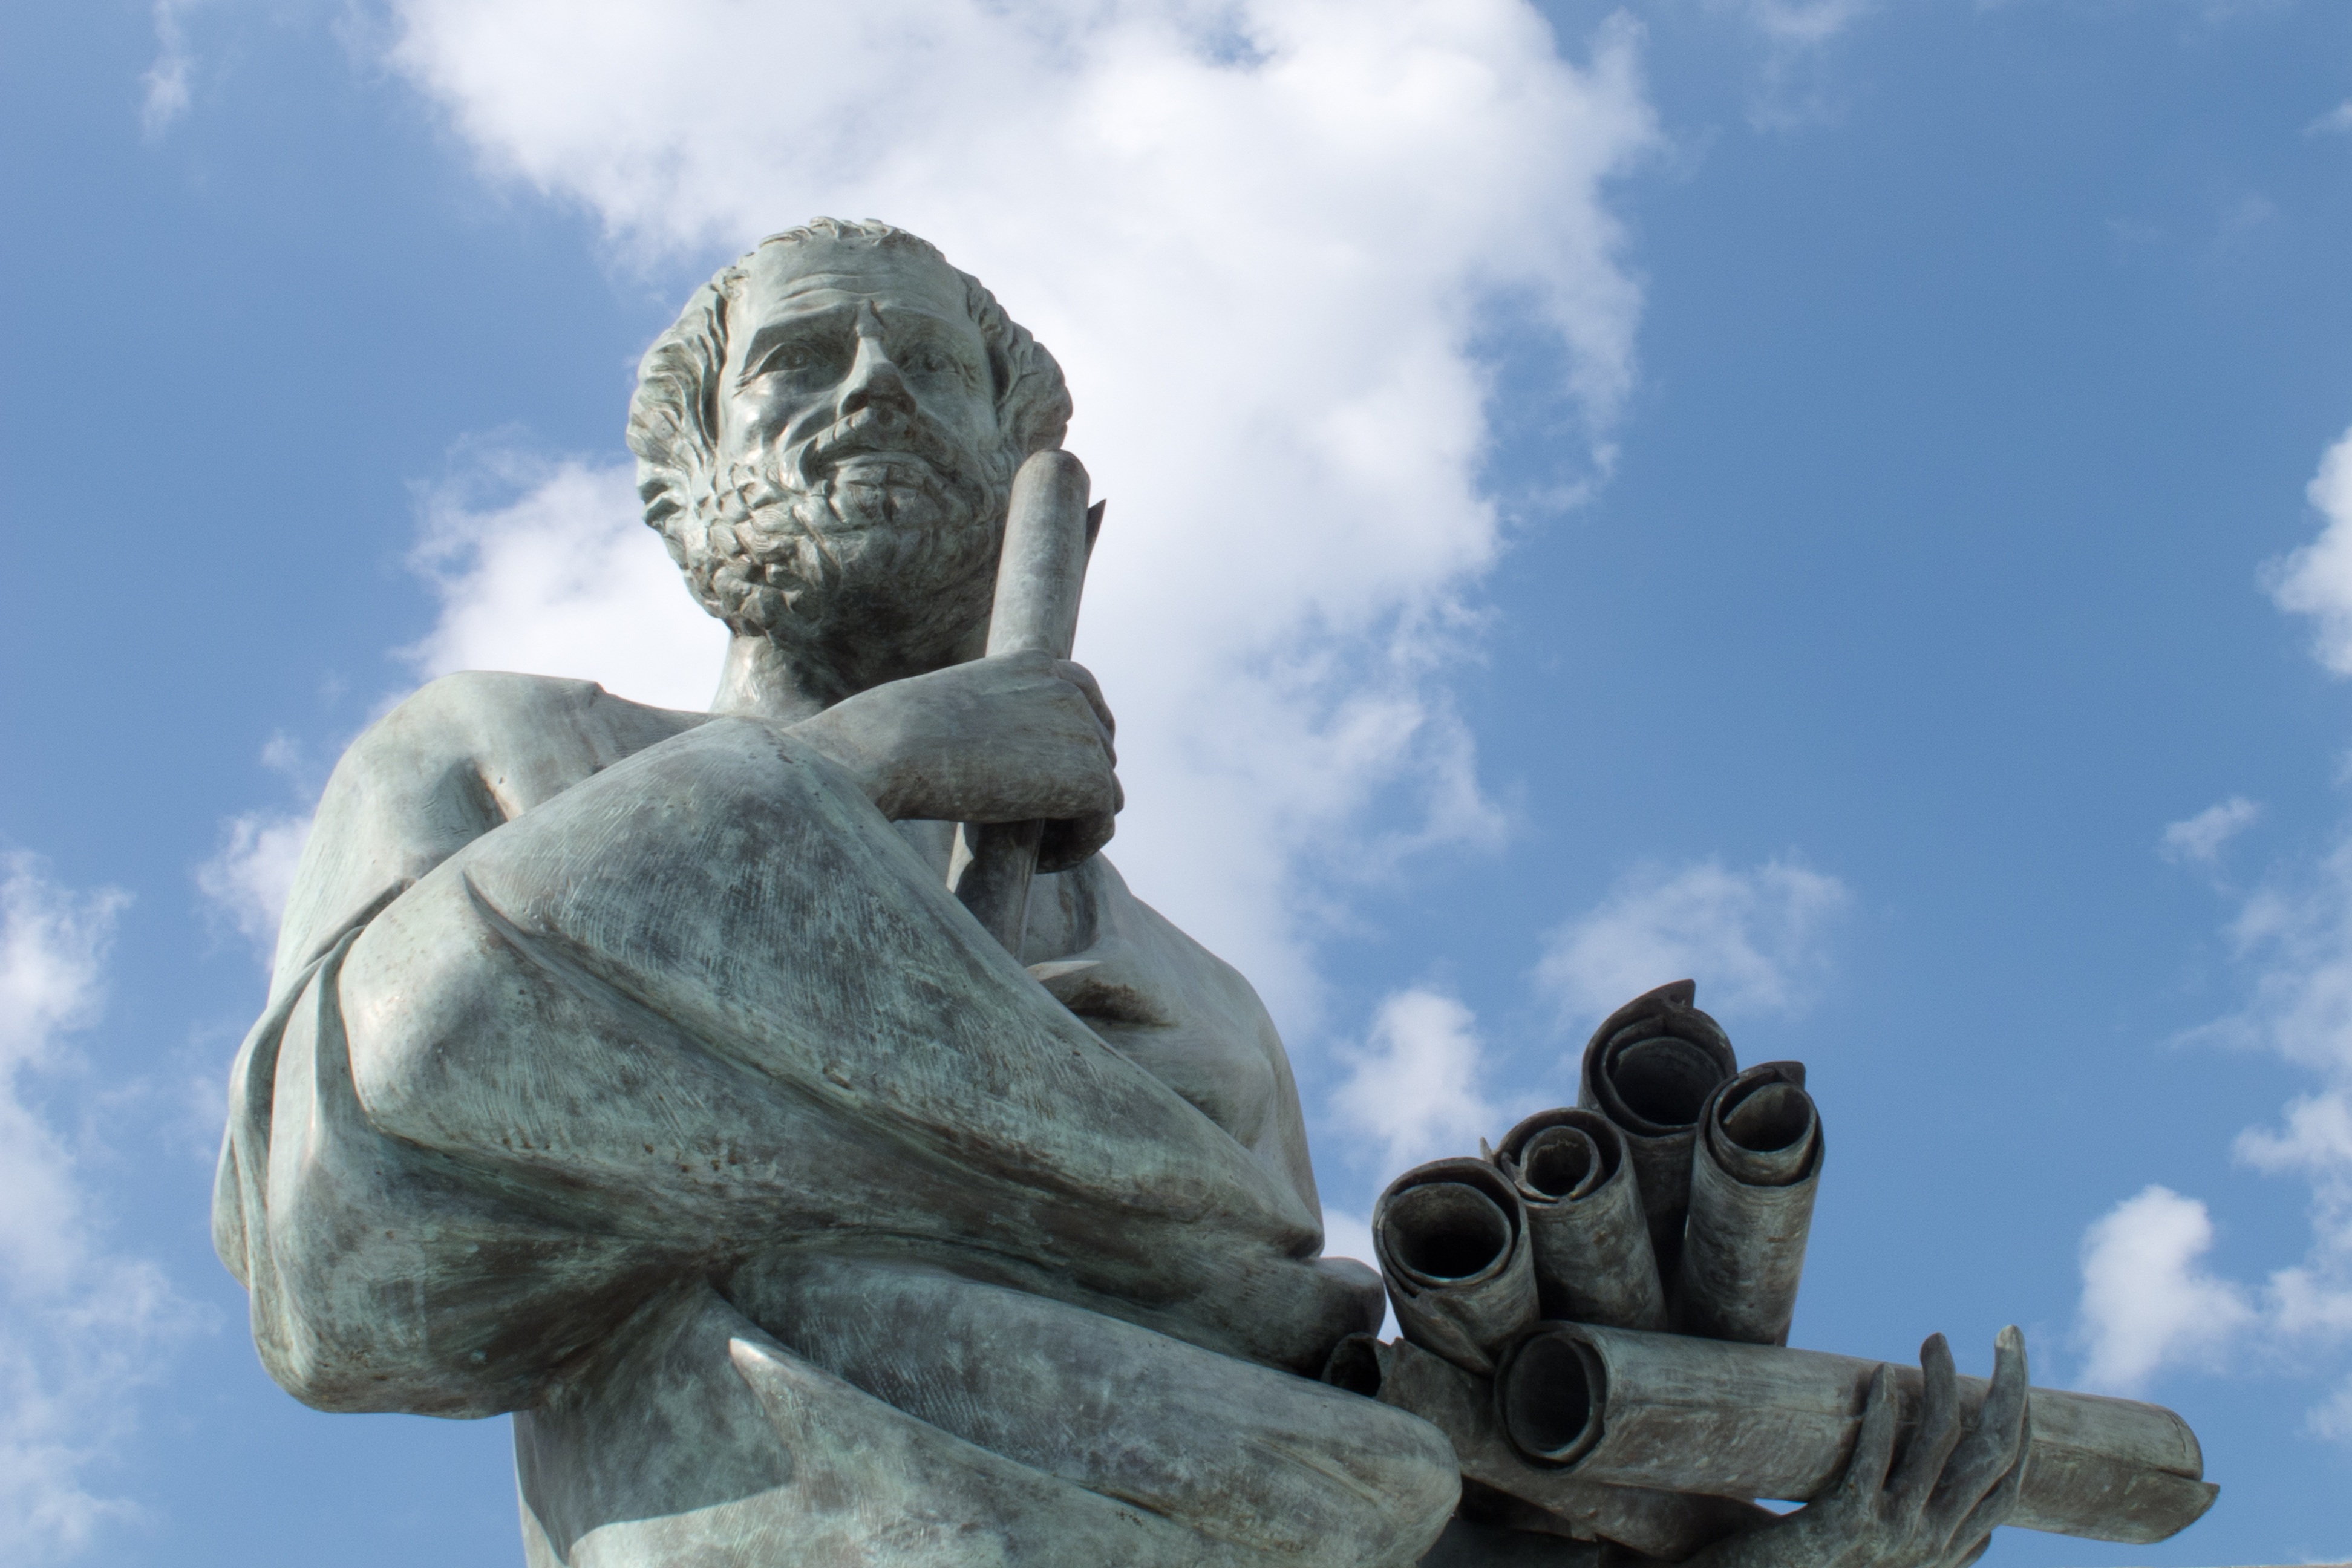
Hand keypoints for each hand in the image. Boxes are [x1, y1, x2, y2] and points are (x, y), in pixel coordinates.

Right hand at [789, 650, 1119, 862]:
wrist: (885, 749)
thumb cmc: (888, 736)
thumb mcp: (949, 712)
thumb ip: (995, 724)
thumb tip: (1019, 768)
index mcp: (1037, 663)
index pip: (1084, 698)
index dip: (1075, 744)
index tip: (1046, 780)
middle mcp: (1070, 690)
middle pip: (1099, 752)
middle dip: (1067, 790)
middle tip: (1018, 822)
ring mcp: (1085, 732)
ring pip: (1103, 794)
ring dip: (1070, 823)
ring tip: (1023, 843)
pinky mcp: (1090, 781)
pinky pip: (1101, 828)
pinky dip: (1073, 851)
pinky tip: (1034, 862)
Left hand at [1679, 1328, 2028, 1567]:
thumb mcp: (1888, 1563)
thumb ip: (1932, 1545)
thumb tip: (1984, 1534)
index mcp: (1943, 1552)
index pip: (2006, 1485)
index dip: (2022, 1427)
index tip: (2016, 1378)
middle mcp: (1930, 1545)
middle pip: (1992, 1456)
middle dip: (2009, 1389)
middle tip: (2010, 1332)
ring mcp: (1893, 1535)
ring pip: (1940, 1444)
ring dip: (1941, 1382)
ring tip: (1935, 1340)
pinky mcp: (1845, 1522)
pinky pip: (1873, 1456)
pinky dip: (1884, 1411)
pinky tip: (1883, 1374)